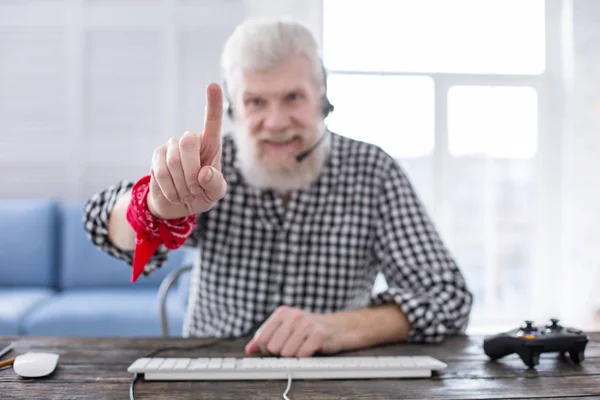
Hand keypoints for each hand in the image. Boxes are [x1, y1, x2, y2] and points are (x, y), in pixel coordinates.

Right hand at [147, 83, 226, 219]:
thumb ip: (216, 183)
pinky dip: (170, 189)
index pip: (212, 120)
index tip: (213, 84)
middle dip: (192, 171)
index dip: (213, 103)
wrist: (179, 205)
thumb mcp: (216, 193)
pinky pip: (161, 172)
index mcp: (211, 144)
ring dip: (182, 185)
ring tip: (186, 193)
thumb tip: (204, 173)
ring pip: (173, 161)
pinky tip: (175, 193)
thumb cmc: (203, 192)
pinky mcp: (157, 155)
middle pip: (188, 142)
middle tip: (195, 189)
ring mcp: (172, 146)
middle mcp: (191, 140)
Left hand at [245, 306, 340, 356]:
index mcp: (282, 313)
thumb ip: (266, 338)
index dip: (266, 349)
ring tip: (302, 348)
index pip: (261, 338)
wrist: (337, 328)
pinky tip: (310, 349)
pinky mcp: (318, 335)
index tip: (275, 348)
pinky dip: (305, 357)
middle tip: (292, 348)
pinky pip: (302, 355)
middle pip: (272, 347)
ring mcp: (306, 324)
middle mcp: (293, 316)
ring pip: (286, 353)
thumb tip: (249, 349)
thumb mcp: (285, 329)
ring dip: (294, 356)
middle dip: (280, 354)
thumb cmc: (308, 330)